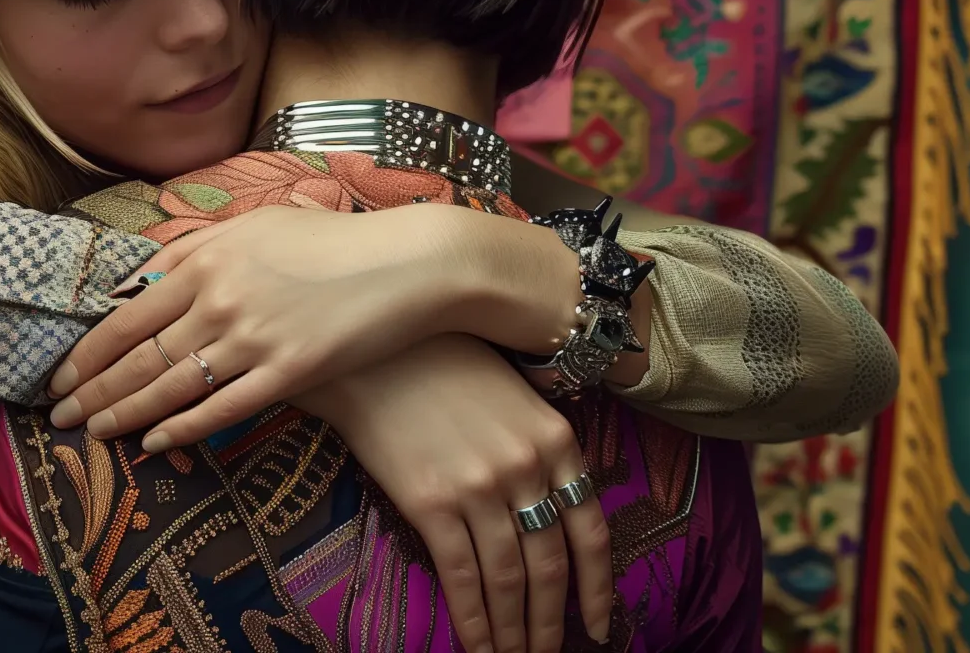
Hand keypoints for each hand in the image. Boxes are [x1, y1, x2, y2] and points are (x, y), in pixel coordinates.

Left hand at [46, 203, 579, 451]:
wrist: (410, 263)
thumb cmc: (334, 242)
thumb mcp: (259, 225)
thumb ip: (198, 249)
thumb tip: (142, 278)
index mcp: (208, 257)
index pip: (126, 314)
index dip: (87, 352)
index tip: (60, 376)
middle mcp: (221, 297)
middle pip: (138, 356)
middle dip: (91, 391)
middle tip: (58, 418)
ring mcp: (253, 337)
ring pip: (169, 387)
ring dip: (124, 415)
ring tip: (93, 435)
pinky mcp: (289, 372)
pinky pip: (220, 410)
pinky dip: (180, 429)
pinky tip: (153, 443)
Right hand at [299, 335, 613, 652]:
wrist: (372, 346)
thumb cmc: (440, 365)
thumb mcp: (512, 397)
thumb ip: (538, 451)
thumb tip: (548, 517)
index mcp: (557, 440)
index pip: (591, 531)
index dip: (596, 589)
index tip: (597, 627)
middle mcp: (527, 467)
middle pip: (549, 564)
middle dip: (551, 622)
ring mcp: (480, 486)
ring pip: (507, 578)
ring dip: (513, 631)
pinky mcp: (431, 501)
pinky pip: (461, 575)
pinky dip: (472, 619)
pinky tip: (477, 645)